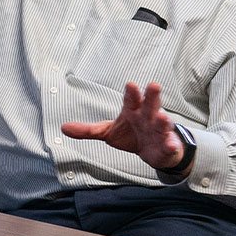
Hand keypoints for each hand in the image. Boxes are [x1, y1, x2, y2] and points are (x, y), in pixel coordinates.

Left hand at [61, 82, 184, 171]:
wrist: (152, 151)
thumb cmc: (130, 135)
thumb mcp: (107, 132)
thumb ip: (88, 130)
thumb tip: (63, 128)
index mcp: (132, 111)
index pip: (130, 100)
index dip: (131, 93)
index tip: (130, 85)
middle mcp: (147, 117)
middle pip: (150, 104)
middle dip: (152, 96)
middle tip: (154, 85)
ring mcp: (159, 130)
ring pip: (162, 123)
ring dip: (164, 120)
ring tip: (163, 117)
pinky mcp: (167, 145)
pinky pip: (171, 145)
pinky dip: (172, 145)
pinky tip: (172, 145)